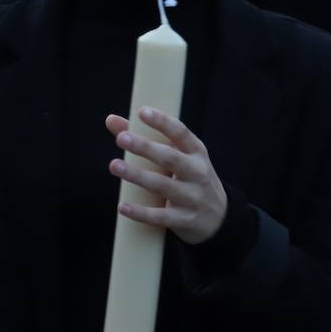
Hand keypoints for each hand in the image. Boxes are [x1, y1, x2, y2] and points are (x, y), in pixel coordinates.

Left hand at [106, 108, 227, 245]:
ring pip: (162, 185)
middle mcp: (197, 173)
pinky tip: (122, 206)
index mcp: (197, 152)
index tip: (142, 112)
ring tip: (114, 165)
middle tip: (121, 138)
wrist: (219, 218)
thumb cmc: (189, 178)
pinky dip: (140, 212)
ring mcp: (192, 197)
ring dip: (137, 175)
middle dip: (145, 147)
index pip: (181, 133)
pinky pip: (160, 216)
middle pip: (170, 158)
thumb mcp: (178, 156)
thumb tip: (111, 120)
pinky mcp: (184, 220)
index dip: (162, 122)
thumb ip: (145, 137)